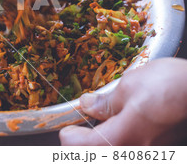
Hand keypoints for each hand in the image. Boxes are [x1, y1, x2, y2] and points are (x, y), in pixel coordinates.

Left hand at [60, 58, 186, 144]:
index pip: (82, 149)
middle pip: (98, 154)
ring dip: (102, 143)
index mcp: (123, 137)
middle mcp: (136, 152)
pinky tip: (124, 125)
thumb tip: (87, 105)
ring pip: (115, 151)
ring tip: (102, 124)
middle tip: (82, 128)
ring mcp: (151, 153)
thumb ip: (105, 102)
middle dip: (85, 144)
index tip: (67, 129)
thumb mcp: (130, 86)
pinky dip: (120, 141)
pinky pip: (132, 148)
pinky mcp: (161, 149)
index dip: (70, 138)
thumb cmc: (173, 86)